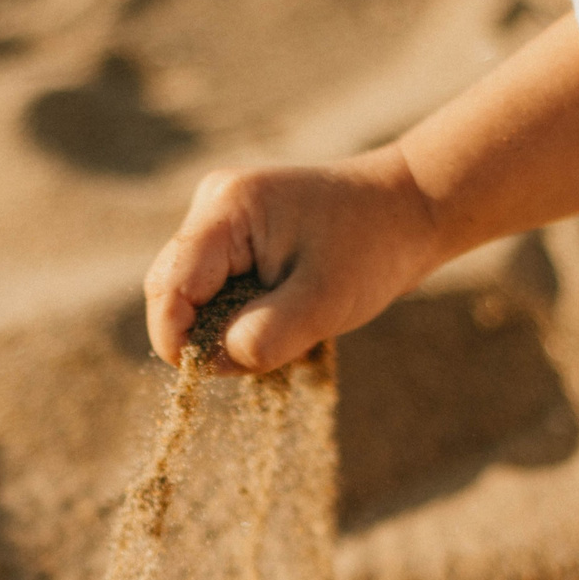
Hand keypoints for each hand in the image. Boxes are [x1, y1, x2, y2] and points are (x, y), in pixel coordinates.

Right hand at [143, 147, 441, 374]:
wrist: (409, 210)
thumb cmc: (371, 251)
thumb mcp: (323, 302)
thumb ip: (265, 336)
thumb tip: (212, 361)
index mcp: (226, 210)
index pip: (169, 287)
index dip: (178, 340)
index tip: (217, 373)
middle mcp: (213, 205)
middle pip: (173, 291)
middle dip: (207, 335)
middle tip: (269, 350)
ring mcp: (221, 219)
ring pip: (195, 296)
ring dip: (229, 328)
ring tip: (289, 325)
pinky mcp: (235, 237)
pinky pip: (216, 291)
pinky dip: (242, 316)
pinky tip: (286, 312)